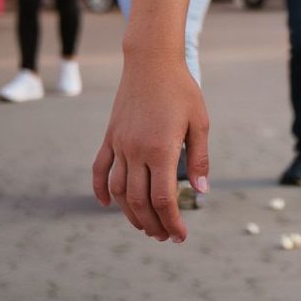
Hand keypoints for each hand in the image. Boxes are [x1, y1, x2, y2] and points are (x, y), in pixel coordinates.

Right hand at [91, 54, 209, 242]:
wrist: (151, 63)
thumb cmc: (182, 91)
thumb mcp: (200, 123)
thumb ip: (199, 159)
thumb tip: (201, 191)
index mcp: (160, 150)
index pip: (163, 198)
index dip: (171, 221)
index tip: (181, 235)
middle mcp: (136, 151)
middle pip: (139, 201)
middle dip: (153, 224)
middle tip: (164, 237)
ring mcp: (119, 145)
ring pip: (118, 191)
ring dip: (130, 214)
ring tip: (145, 227)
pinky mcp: (109, 137)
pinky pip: (99, 169)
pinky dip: (100, 190)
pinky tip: (107, 204)